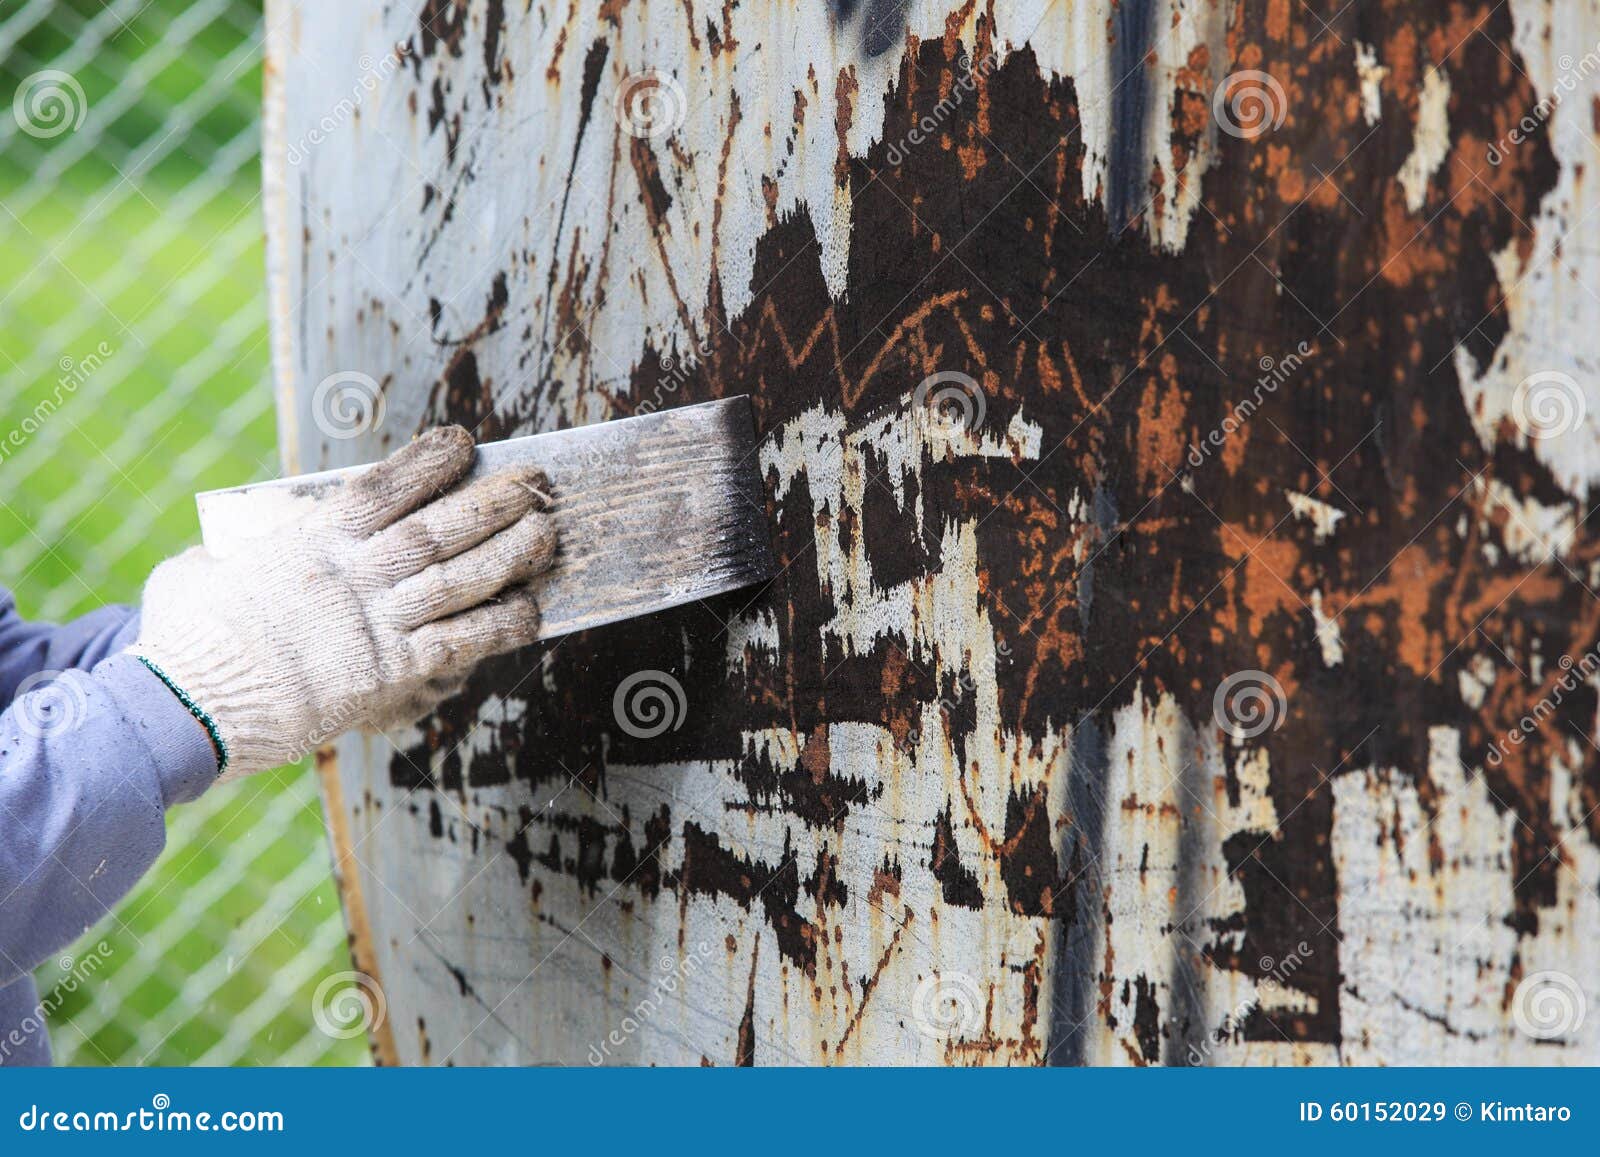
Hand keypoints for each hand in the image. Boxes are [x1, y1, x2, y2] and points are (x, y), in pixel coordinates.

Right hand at [131, 426, 555, 780]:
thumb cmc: (189, 641)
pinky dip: (500, 625)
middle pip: (437, 530)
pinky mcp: (390, 672)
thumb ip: (222, 557)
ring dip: (509, 555)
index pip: (382, 490)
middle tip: (536, 483)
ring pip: (458, 580)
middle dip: (491, 504)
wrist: (195, 706)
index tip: (463, 444)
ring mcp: (375, 624)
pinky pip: (460, 643)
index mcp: (310, 543)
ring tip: (548, 533)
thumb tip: (218, 557)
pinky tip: (532, 610)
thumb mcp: (195, 573)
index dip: (428, 464)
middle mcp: (353, 577)